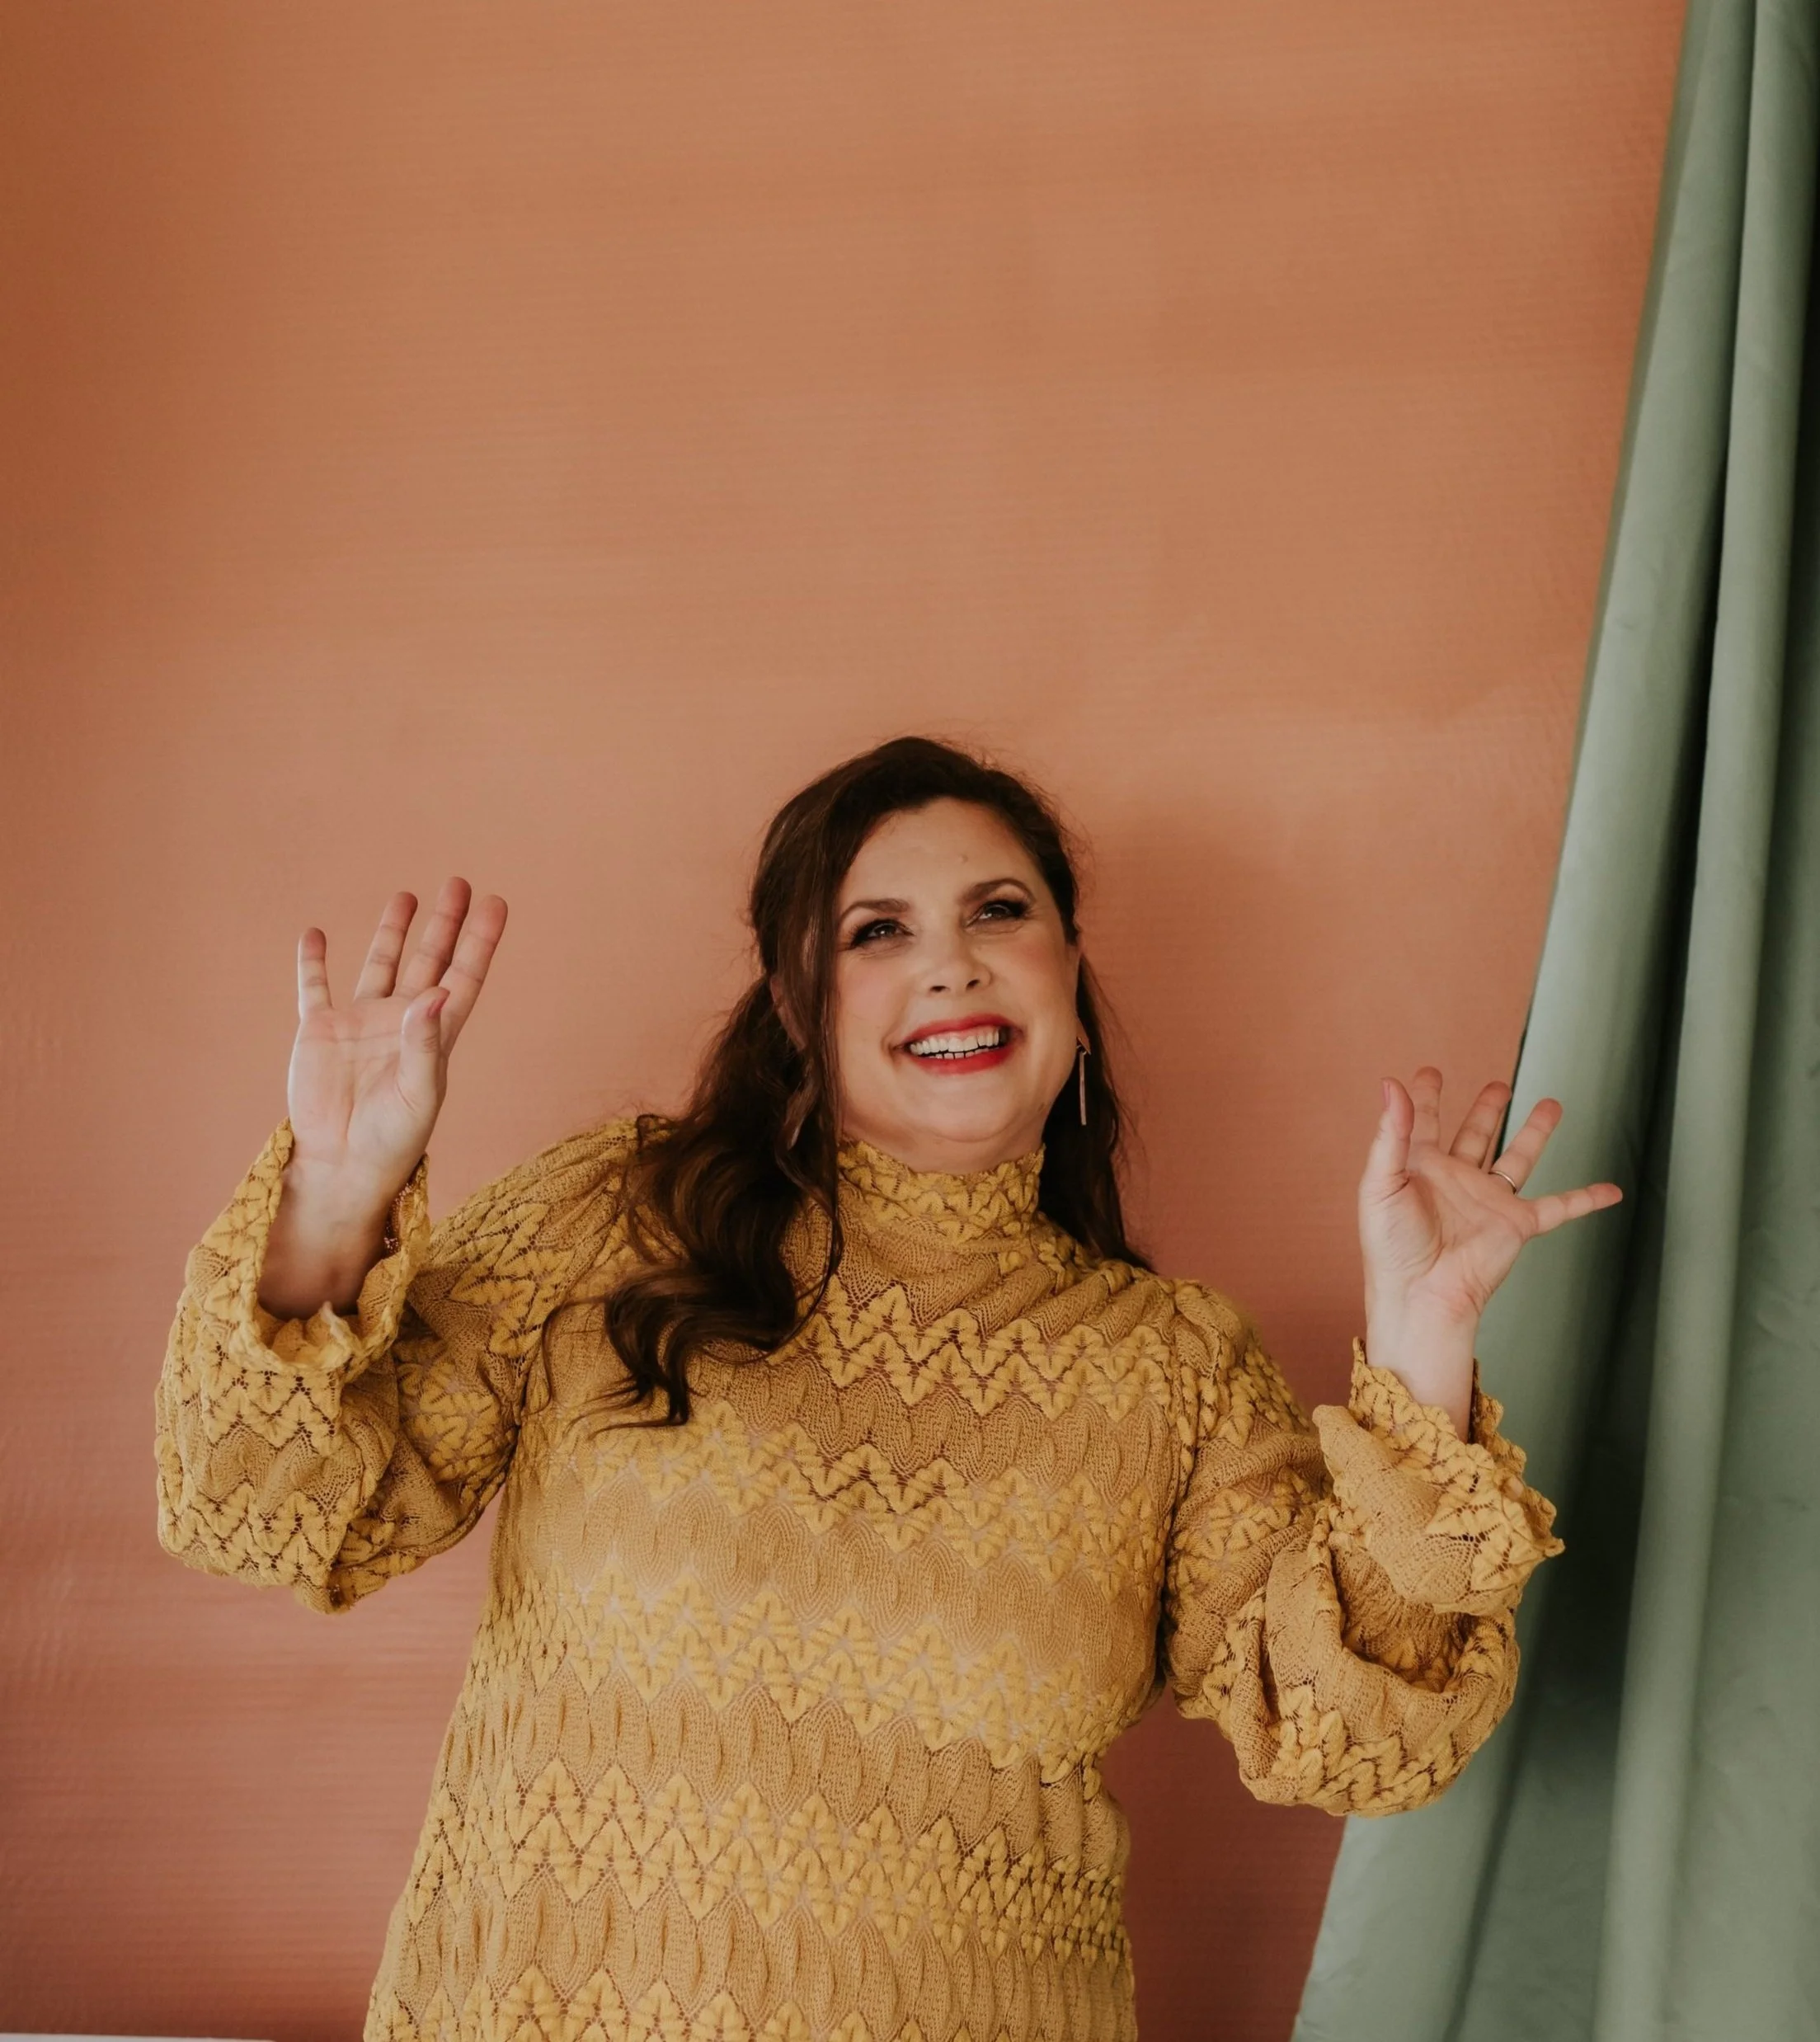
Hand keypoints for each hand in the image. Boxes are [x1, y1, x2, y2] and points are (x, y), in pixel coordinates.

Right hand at [259, 878, 506, 1316]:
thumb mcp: (418, 1095)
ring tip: (406, 895)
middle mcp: (401, 1022)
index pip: (464, 977)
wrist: (341, 1167)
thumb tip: (437, 993)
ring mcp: (360, 1023)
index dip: (480, 940)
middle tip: (458, 883)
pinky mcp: (320, 1031)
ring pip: (380, 964)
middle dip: (444, 923)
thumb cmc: (393, 1141)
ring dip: (393, 932)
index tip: (496, 902)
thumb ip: (425, 1044)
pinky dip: (312, 961)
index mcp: (434, 1036)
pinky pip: (315, 987)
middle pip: (429, 960)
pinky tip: (315, 934)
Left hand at [1357, 1067, 1622, 1433]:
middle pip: (1476, 1134)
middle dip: (1487, 1110)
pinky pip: (1559, 1207)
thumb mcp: (1381, 1183)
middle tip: (1499, 1086)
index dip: (1424, 1098)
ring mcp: (1488, 1201)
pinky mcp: (1516, 1224)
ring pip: (1518, 1157)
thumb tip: (1391, 1084)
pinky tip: (1609, 1190)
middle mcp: (1456, 1180)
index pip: (1423, 1123)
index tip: (1429, 1074)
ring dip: (1535, 1132)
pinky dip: (1585, 1199)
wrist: (1422, 1294)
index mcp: (1420, 1168)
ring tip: (1551, 1105)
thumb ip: (1391, 1133)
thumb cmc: (1391, 1248)